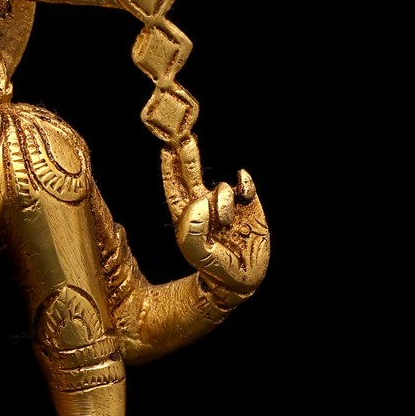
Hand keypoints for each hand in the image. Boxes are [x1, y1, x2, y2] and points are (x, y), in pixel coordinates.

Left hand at [161, 136, 268, 296]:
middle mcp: (206, 205)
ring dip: (224, 201)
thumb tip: (201, 198)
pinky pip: (245, 183)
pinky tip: (245, 189)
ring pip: (222, 187)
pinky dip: (244, 183)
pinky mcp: (248, 204)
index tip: (165, 147)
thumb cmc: (214, 268)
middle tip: (184, 136)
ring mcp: (228, 204)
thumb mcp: (197, 252)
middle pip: (193, 174)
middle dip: (188, 155)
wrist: (242, 279)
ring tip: (227, 223)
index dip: (170, 168)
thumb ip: (193, 227)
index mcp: (187, 215)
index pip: (175, 186)